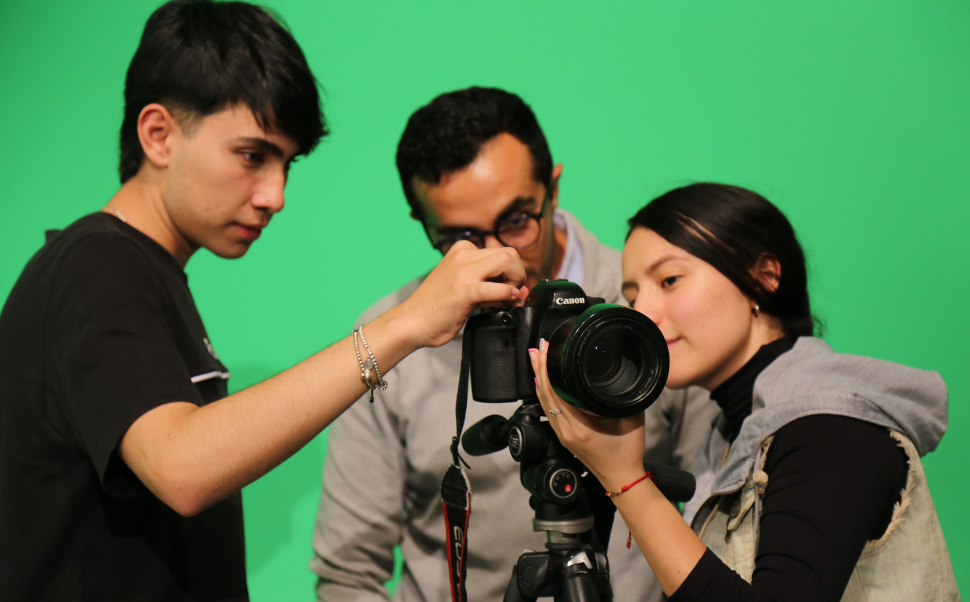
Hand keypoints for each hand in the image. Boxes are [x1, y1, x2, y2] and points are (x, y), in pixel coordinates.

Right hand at [397, 242, 527, 348]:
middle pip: (509, 253)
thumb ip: (489, 283)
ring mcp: (463, 271)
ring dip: (516, 282)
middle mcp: (463, 255)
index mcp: (462, 250)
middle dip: (518, 274)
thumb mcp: (463, 286)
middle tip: (512, 294)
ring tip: (507, 299)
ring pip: (508, 261)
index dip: (513, 271)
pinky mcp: (464, 290)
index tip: (510, 288)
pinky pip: (498, 287)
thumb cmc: (437, 308)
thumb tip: (519, 289)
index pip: (502, 251)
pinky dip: (508, 295)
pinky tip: (505, 302)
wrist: (411, 322)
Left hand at [529, 339, 645, 490]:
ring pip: (543, 402)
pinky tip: (542, 382)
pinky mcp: (563, 436)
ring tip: (536, 359)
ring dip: (539, 379)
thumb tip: (619, 373)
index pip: (556, 392)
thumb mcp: (631, 419)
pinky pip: (548, 410)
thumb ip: (622, 396)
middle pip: (544, 394)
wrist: (622, 478)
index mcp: (580, 427)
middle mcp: (566, 431)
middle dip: (539, 368)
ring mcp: (562, 435)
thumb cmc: (627, 452)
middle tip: (537, 348)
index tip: (548, 351)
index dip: (548, 369)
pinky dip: (544, 393)